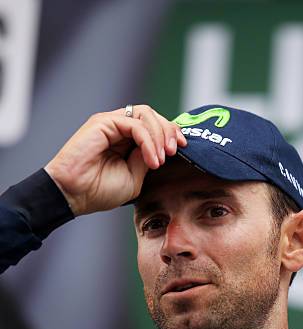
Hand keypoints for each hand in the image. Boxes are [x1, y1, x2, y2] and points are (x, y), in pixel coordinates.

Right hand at [44, 105, 186, 215]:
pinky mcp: (103, 122)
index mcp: (127, 139)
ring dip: (160, 135)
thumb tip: (163, 148)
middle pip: (153, 115)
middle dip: (169, 131)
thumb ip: (148, 159)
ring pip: (146, 114)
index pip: (155, 125)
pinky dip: (148, 141)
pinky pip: (135, 124)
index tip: (183, 147)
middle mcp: (119, 128)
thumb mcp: (135, 177)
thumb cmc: (99, 190)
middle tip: (174, 151)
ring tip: (161, 159)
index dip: (172, 132)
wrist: (74, 195)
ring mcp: (111, 123)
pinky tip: (152, 160)